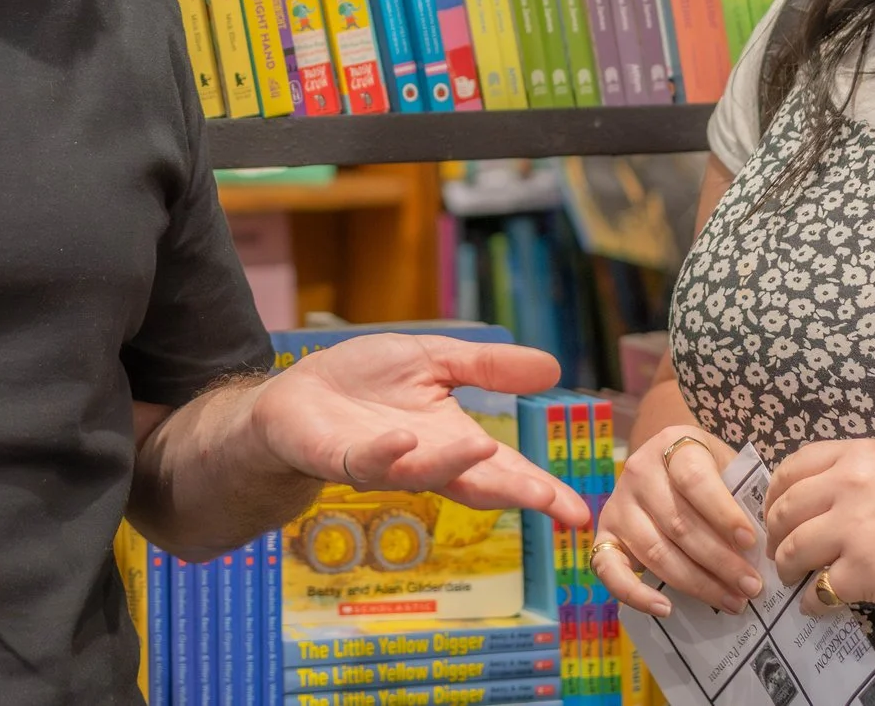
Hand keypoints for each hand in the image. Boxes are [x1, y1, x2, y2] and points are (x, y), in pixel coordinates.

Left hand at [246, 335, 588, 531]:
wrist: (296, 395)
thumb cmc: (365, 383)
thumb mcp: (433, 360)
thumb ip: (487, 367)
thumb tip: (553, 368)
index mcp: (451, 442)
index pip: (506, 470)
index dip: (542, 491)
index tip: (579, 513)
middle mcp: (423, 461)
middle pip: (476, 483)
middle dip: (515, 492)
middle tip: (553, 503)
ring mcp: (381, 465)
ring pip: (422, 474)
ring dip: (454, 465)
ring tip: (486, 450)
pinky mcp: (337, 458)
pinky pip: (364, 462)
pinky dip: (386, 454)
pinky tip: (404, 440)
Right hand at [591, 426, 762, 618]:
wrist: (664, 462)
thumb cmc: (707, 470)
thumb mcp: (726, 465)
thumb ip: (743, 494)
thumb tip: (770, 541)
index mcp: (673, 446)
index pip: (695, 480)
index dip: (723, 513)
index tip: (751, 543)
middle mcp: (638, 472)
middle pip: (678, 523)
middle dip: (720, 561)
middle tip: (752, 587)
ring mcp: (617, 504)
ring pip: (656, 552)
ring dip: (697, 583)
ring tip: (733, 601)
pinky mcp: (604, 535)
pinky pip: (609, 569)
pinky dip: (634, 594)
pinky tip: (665, 609)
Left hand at [764, 439, 874, 635]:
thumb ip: (859, 480)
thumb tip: (818, 504)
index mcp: (863, 455)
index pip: (794, 467)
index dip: (776, 493)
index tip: (774, 513)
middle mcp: (851, 483)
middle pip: (785, 507)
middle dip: (775, 533)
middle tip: (779, 552)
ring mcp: (854, 527)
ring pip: (793, 548)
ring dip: (787, 568)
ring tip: (794, 580)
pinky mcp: (862, 571)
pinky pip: (816, 589)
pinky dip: (810, 602)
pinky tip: (817, 606)